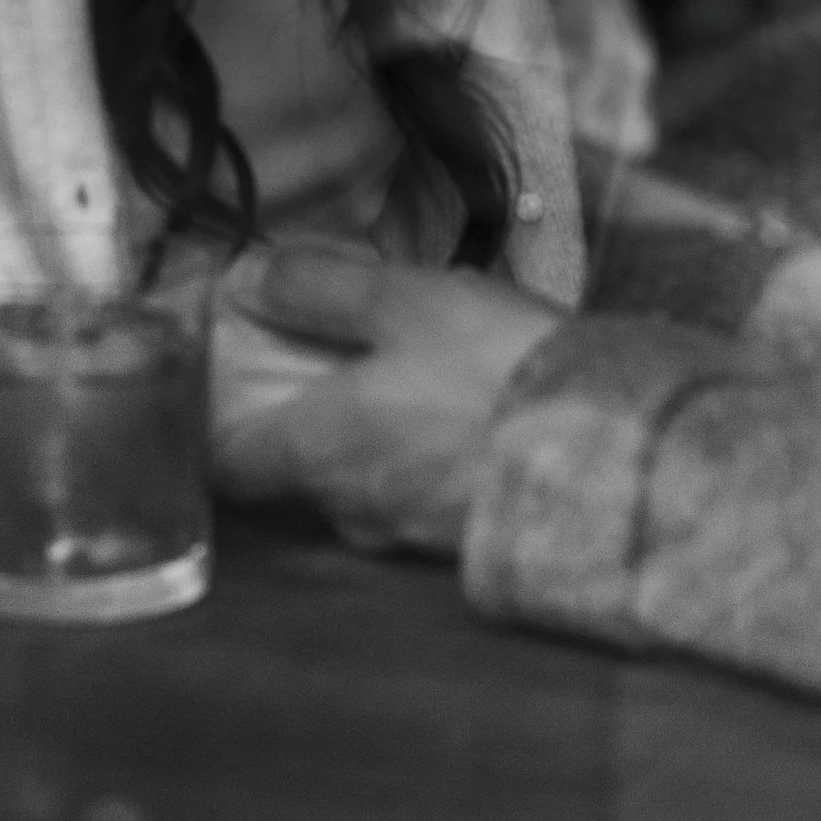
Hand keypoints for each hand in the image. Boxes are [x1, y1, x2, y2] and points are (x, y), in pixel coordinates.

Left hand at [211, 259, 560, 555]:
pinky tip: (456, 413)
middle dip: (301, 420)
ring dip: (366, 438)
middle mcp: (349, 507)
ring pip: (359, 484)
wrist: (611, 455)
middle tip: (325, 360)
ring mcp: (408, 535)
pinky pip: (417, 497)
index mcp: (317, 450)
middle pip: (294, 471)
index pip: (223, 464)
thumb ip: (319, 287)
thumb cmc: (493, 368)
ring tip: (405, 377)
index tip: (217, 385)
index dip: (209, 426)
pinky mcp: (465, 541)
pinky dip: (416, 459)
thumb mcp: (405, 300)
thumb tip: (250, 278)